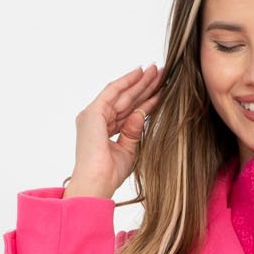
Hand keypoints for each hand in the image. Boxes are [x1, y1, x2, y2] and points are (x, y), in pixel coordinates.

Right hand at [63, 64, 165, 197]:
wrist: (97, 183)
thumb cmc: (109, 174)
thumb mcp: (128, 150)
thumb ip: (133, 131)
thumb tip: (142, 113)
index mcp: (102, 131)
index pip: (127, 112)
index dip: (144, 101)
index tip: (159, 91)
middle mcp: (95, 120)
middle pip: (125, 100)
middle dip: (143, 86)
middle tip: (160, 73)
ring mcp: (93, 115)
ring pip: (121, 94)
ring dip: (139, 82)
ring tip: (156, 70)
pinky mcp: (94, 112)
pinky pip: (113, 91)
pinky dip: (126, 81)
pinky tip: (140, 73)